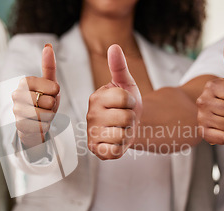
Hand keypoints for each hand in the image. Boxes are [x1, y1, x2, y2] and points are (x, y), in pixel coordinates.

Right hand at [12, 44, 59, 147]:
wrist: (35, 123)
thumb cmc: (44, 100)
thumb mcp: (50, 83)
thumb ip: (49, 66)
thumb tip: (48, 46)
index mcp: (25, 81)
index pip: (52, 86)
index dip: (56, 92)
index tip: (51, 93)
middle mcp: (17, 94)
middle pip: (49, 101)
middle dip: (52, 106)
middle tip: (46, 106)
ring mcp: (16, 111)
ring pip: (45, 115)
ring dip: (49, 117)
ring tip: (43, 115)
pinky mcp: (19, 126)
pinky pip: (41, 127)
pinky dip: (44, 127)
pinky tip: (38, 124)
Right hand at [87, 44, 141, 159]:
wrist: (127, 126)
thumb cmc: (125, 104)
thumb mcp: (126, 84)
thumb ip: (119, 66)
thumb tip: (113, 46)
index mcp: (96, 97)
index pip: (125, 98)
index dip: (133, 102)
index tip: (127, 103)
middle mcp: (91, 115)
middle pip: (126, 117)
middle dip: (131, 119)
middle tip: (125, 119)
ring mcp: (92, 133)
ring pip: (122, 134)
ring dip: (127, 133)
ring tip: (121, 129)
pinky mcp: (96, 149)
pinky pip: (114, 151)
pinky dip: (120, 147)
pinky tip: (116, 142)